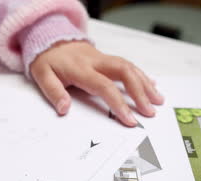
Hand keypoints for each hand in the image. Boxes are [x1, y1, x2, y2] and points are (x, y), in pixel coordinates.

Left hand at [30, 41, 163, 126]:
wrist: (50, 40)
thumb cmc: (48, 61)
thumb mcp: (42, 76)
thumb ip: (53, 92)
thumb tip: (64, 109)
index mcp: (81, 69)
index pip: (104, 86)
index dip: (119, 103)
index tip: (129, 119)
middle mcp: (96, 62)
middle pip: (124, 73)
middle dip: (140, 93)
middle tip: (150, 111)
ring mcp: (103, 59)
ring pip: (129, 68)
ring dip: (145, 84)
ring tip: (158, 101)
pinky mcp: (106, 59)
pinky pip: (127, 65)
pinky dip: (141, 75)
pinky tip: (151, 85)